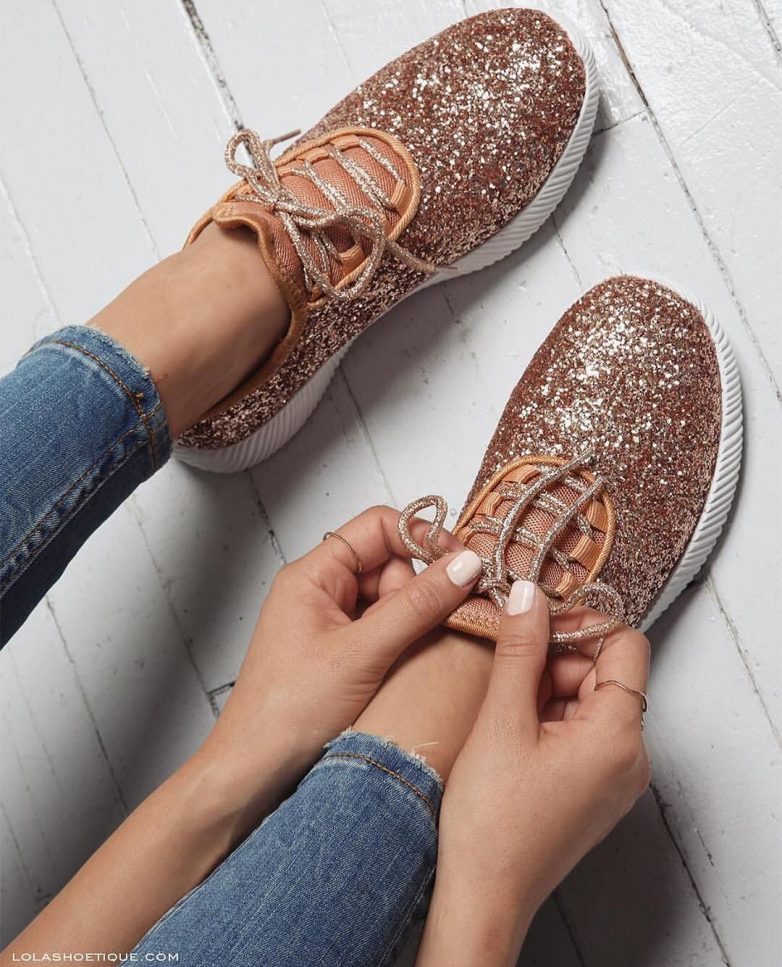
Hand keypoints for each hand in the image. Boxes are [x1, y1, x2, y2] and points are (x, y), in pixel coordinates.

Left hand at [197, 504, 483, 814]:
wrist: (253, 775)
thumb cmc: (285, 713)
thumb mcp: (362, 654)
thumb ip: (417, 606)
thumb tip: (465, 566)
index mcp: (314, 575)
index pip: (379, 527)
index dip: (424, 539)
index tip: (462, 565)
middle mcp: (322, 592)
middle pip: (392, 566)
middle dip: (422, 593)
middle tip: (447, 623)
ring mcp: (331, 623)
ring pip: (394, 602)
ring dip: (415, 623)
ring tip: (417, 657)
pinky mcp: (341, 653)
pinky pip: (386, 631)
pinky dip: (405, 644)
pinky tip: (410, 669)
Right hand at [417, 581, 650, 966]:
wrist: (483, 896)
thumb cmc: (492, 822)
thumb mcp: (502, 721)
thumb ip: (521, 650)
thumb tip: (530, 595)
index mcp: (619, 736)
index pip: (624, 645)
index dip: (580, 624)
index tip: (534, 621)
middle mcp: (629, 756)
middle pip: (604, 671)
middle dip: (555, 657)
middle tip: (505, 665)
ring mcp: (613, 775)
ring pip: (587, 699)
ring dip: (546, 686)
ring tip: (501, 705)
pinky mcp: (594, 788)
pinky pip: (580, 730)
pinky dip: (547, 715)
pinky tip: (508, 727)